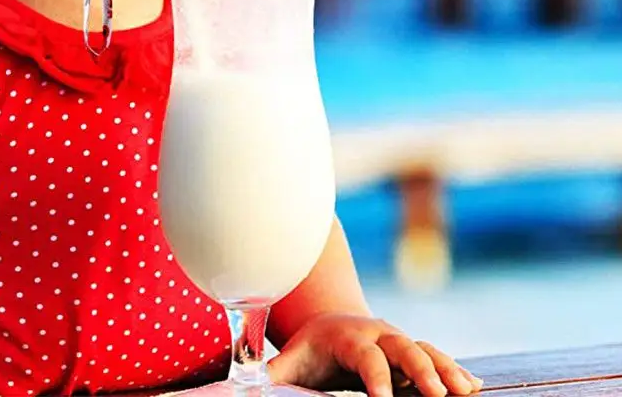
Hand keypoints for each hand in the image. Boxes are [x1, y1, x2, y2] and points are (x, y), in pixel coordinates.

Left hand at [267, 313, 483, 396]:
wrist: (331, 322)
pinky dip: (456, 371)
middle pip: (403, 348)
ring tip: (468, 391)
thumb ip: (266, 376)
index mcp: (347, 336)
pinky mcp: (413, 354)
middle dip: (421, 370)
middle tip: (438, 396)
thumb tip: (235, 389)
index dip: (375, 377)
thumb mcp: (287, 361)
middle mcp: (377, 334)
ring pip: (426, 351)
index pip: (364, 356)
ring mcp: (398, 342)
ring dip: (447, 369)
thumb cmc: (308, 350)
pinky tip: (475, 389)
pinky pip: (437, 359)